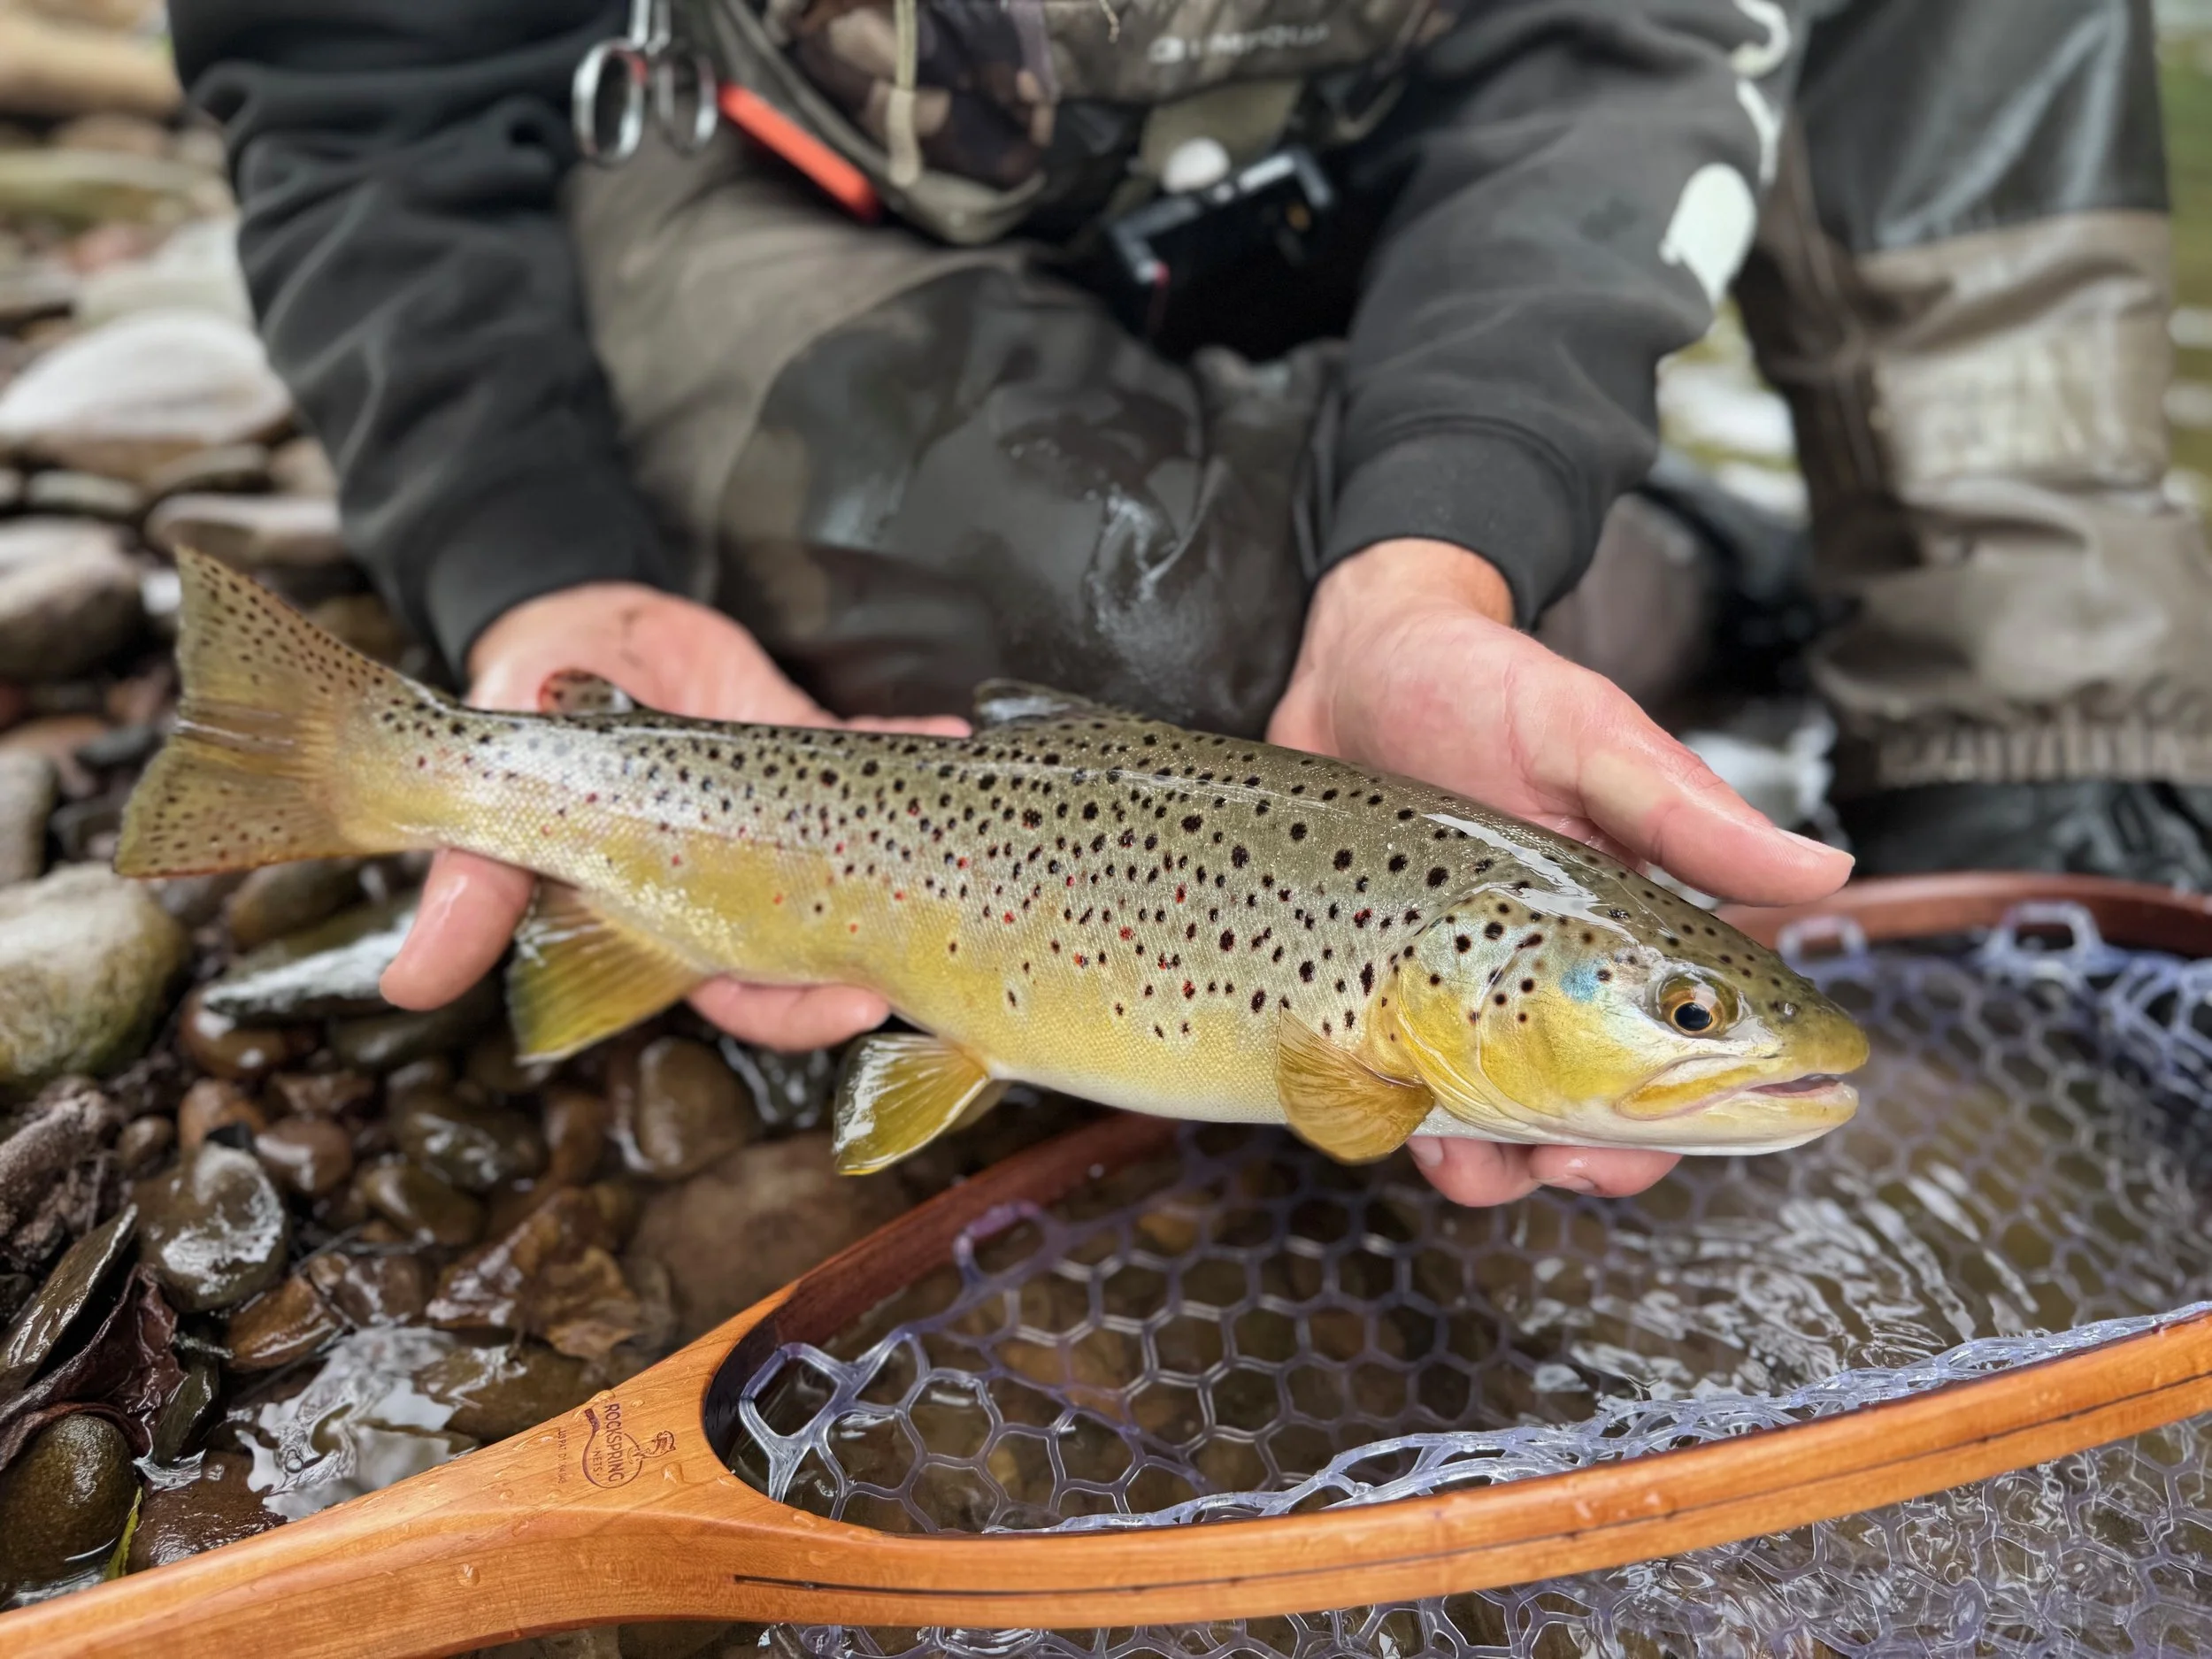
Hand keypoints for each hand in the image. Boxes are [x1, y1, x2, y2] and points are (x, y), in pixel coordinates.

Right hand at [379, 583, 967, 1049]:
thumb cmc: (523, 712)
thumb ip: (473, 880)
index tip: (855, 1000)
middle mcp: (738, 885)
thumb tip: (413, 984)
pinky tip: (949, 732)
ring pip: (861, 872)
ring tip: (955, 840)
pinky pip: (877, 754)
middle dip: (879, 954)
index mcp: (665, 919)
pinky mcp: (814, 751)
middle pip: (822, 952)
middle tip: (930, 941)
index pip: (741, 994)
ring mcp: (785, 820)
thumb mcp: (495, 786)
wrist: (571, 627)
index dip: (796, 1011)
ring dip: (913, 860)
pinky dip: (914, 742)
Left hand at [1268, 537, 1852, 1206]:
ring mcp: (1465, 995)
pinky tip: (1390, 1114)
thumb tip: (1827, 867)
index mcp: (1629, 929)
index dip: (1699, 1118)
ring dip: (1492, 1166)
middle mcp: (1555, 977)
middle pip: (1604, 1118)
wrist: (1343, 663)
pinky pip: (1403, 1099)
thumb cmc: (1477, 685)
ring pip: (1503, 1129)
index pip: (1697, 1051)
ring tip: (1458, 1148)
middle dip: (1589, 1162)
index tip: (1676, 1135)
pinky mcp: (1381, 996)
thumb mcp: (1586, 738)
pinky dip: (1402, 1129)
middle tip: (1559, 1162)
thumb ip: (1686, 812)